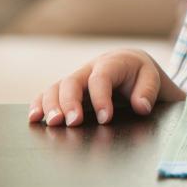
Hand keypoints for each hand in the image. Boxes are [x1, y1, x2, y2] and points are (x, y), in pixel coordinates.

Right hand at [28, 49, 185, 126]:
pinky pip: (47, 94)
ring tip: (53, 123)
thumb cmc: (140, 73)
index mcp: (111, 63)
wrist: (130, 65)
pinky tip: (35, 118)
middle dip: (70, 103)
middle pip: (72, 82)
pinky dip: (39, 104)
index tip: (105, 119)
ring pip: (56, 88)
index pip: (101, 78)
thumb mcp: (151, 78)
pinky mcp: (67, 90)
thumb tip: (141, 106)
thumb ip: (148, 91)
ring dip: (51, 105)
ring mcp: (76, 79)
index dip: (101, 99)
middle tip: (73, 122)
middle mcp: (89, 69)